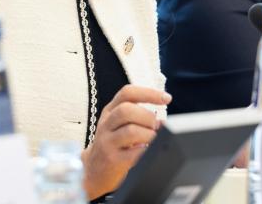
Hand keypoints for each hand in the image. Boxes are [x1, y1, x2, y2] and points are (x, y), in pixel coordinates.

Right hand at [82, 85, 170, 199]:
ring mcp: (106, 142)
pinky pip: (132, 153)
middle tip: (155, 126)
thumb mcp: (120, 124)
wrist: (94, 170)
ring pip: (130, 131)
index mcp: (110, 110)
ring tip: (152, 139)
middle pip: (126, 110)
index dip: (149, 93)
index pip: (127, 93)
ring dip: (149, 134)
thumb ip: (138, 116)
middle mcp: (106, 124)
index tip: (167, 99)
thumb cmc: (114, 143)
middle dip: (148, 116)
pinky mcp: (111, 159)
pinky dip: (144, 151)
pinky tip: (145, 150)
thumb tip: (162, 121)